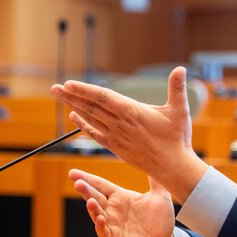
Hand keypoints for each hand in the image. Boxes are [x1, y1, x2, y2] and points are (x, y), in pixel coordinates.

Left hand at [51, 67, 207, 202]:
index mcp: (133, 113)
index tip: (69, 84)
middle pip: (91, 107)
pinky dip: (83, 125)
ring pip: (91, 119)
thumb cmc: (177, 139)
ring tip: (61, 96)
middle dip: (72, 96)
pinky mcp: (116, 146)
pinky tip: (74, 117)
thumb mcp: (179, 111)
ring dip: (74, 107)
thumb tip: (181, 68)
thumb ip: (177, 89)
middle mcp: (120, 124)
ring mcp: (116, 136)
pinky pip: (95, 134)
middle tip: (54, 88)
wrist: (172, 167)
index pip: (103, 98)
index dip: (85, 90)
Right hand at [71, 169, 174, 236]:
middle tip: (78, 182)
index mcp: (121, 198)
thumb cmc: (160, 222)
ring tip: (90, 200)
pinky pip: (105, 233)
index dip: (89, 178)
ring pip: (98, 214)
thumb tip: (158, 159)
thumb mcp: (161, 197)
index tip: (73, 172)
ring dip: (93, 208)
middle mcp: (114, 210)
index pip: (101, 185)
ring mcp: (112, 226)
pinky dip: (101, 226)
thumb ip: (156, 180)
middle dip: (86, 190)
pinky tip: (101, 219)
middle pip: (96, 197)